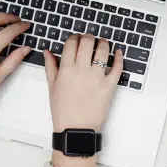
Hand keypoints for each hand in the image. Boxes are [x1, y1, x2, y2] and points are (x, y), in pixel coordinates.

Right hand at [44, 34, 123, 166]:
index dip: (74, 37)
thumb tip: (48, 51)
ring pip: (103, 51)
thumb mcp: (52, 87)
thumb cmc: (63, 111)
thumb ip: (50, 67)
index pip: (71, 43)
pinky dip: (119, 57)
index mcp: (66, 70)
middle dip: (88, 37)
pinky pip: (117, 67)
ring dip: (104, 43)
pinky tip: (118, 53)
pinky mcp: (109, 86)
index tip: (76, 39)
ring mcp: (97, 78)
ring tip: (103, 43)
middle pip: (87, 42)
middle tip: (90, 38)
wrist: (76, 129)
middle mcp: (82, 70)